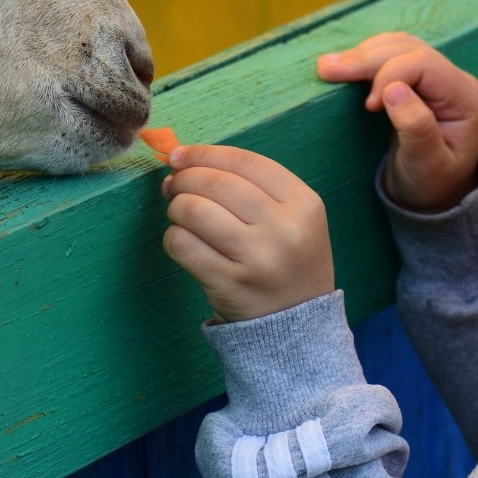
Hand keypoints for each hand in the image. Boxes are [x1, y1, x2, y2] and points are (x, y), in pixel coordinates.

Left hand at [160, 145, 333, 322]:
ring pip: (194, 210)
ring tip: (180, 214)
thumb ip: (251, 186)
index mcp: (304, 204)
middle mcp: (284, 228)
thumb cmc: (288, 260)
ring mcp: (257, 258)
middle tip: (174, 185)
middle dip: (184, 178)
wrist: (298, 324)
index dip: (204, 153)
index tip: (180, 156)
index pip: (245, 162)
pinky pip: (183, 245)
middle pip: (216, 183)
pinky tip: (181, 241)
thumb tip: (184, 161)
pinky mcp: (229, 284)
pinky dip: (173, 237)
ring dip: (176, 207)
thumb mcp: (295, 218)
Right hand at [317, 32, 477, 211]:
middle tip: (326, 70)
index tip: (368, 107)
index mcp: (465, 98)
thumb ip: (417, 128)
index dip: (390, 75)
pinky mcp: (418, 78)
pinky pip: (391, 54)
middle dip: (366, 58)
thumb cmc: (433, 183)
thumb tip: (394, 90)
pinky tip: (347, 65)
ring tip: (329, 66)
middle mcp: (455, 79)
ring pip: (398, 45)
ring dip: (362, 53)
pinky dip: (367, 56)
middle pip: (407, 49)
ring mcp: (437, 75)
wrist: (436, 194)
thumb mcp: (427, 166)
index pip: (424, 64)